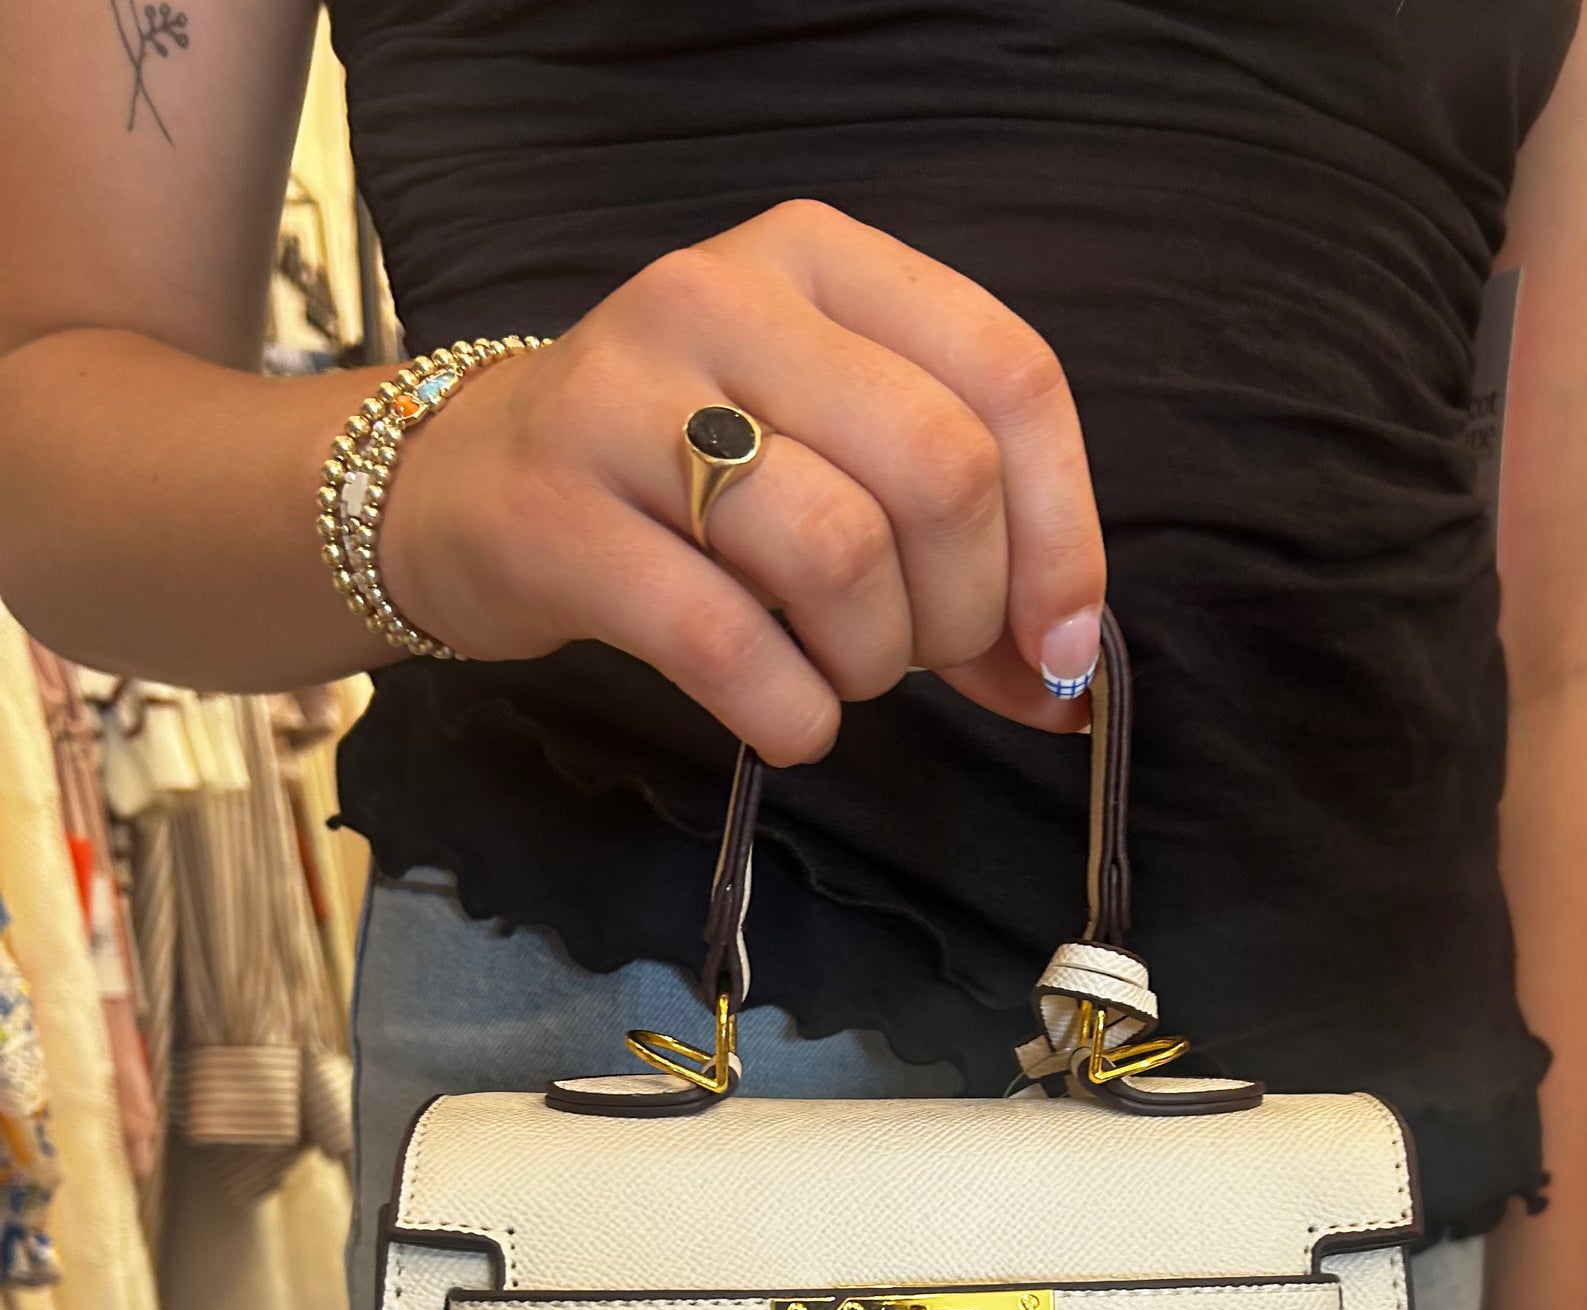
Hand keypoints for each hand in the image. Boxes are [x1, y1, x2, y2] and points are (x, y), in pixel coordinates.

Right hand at [378, 200, 1106, 765]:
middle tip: (915, 659)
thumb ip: (964, 548)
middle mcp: (724, 296)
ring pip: (841, 554)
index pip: (1010, 376)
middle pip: (940, 471)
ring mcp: (628, 397)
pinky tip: (788, 720)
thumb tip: (1070, 679)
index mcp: (822, 260)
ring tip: (837, 678)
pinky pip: (726, 644)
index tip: (1060, 644)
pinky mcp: (556, 515)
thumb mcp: (830, 458)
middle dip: (963, 612)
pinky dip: (792, 714)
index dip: (1064, 533)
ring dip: (871, 665)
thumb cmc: (684, 482)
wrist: (465, 488)